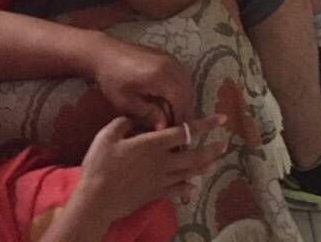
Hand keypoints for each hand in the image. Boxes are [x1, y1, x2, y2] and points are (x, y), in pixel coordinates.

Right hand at [73, 114, 228, 223]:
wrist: (96, 201)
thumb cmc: (100, 166)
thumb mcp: (107, 137)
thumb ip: (123, 124)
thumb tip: (134, 119)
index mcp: (154, 144)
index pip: (186, 130)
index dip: (206, 124)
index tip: (223, 119)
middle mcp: (163, 161)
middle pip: (195, 155)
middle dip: (212, 149)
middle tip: (224, 145)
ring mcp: (161, 180)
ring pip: (189, 172)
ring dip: (203, 166)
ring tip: (213, 162)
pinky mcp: (155, 194)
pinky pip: (176, 190)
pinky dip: (186, 188)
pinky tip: (192, 188)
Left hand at [93, 37, 193, 130]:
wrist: (106, 54)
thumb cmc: (113, 80)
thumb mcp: (126, 102)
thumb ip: (148, 114)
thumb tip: (164, 128)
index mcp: (161, 77)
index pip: (181, 101)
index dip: (180, 118)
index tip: (174, 132)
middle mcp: (172, 66)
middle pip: (188, 92)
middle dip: (185, 111)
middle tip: (176, 126)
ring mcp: (172, 60)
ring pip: (188, 84)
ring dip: (184, 100)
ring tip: (174, 115)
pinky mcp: (170, 58)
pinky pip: (183, 76)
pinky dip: (181, 90)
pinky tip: (171, 100)